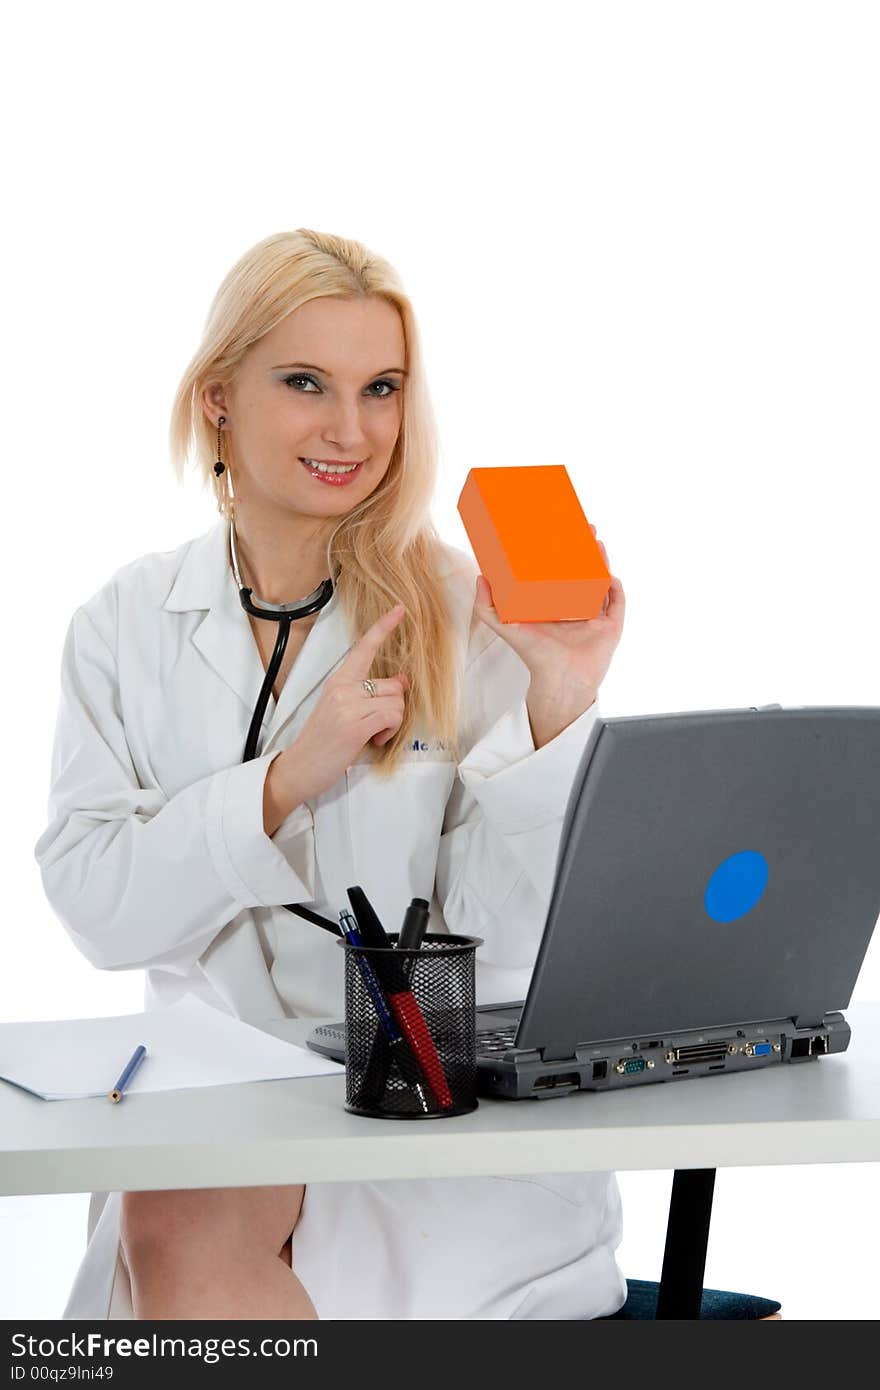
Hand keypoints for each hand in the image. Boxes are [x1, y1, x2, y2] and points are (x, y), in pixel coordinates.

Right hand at [276, 604, 409, 800]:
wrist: (299, 768)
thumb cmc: (321, 743)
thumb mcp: (342, 711)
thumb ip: (368, 694)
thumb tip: (401, 681)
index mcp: (337, 681)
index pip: (363, 648)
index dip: (384, 627)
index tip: (400, 610)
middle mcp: (342, 688)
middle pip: (393, 685)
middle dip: (394, 706)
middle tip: (378, 724)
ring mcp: (348, 705)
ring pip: (396, 701)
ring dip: (392, 722)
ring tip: (372, 734)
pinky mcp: (355, 725)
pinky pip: (392, 716)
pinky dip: (389, 732)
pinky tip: (374, 740)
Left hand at [473, 525, 624, 741]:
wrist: (560, 679)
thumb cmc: (535, 655)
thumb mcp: (505, 627)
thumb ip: (487, 606)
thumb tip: (481, 578)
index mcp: (554, 604)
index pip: (558, 571)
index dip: (560, 552)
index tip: (558, 532)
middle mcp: (574, 607)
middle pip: (582, 570)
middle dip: (585, 549)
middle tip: (584, 529)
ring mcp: (594, 616)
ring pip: (601, 582)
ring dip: (601, 561)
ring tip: (597, 542)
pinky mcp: (610, 626)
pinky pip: (616, 602)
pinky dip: (615, 588)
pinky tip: (609, 575)